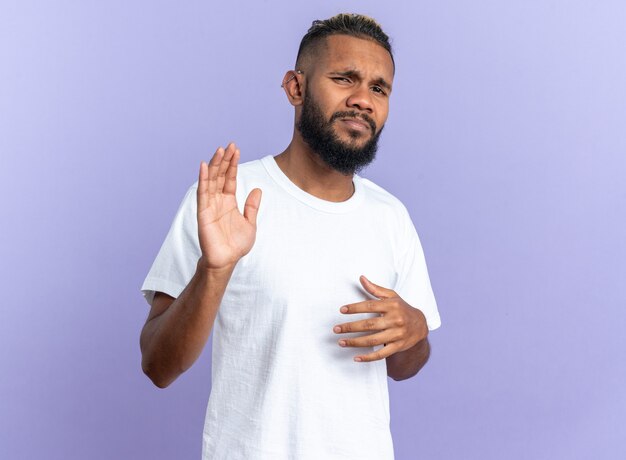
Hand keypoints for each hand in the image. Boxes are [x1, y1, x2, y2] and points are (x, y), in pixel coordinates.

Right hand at [197, 143, 261, 269]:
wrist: (226, 260)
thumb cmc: (236, 245)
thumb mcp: (250, 223)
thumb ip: (252, 207)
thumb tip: (257, 189)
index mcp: (229, 202)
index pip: (230, 178)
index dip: (233, 164)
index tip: (236, 150)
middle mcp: (218, 200)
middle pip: (221, 176)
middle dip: (225, 160)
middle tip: (229, 145)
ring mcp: (209, 205)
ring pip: (211, 180)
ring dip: (215, 165)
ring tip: (219, 150)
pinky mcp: (203, 212)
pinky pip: (203, 192)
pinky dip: (203, 178)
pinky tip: (204, 166)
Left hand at [333, 275, 427, 361]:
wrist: (421, 325)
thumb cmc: (402, 308)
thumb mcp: (392, 296)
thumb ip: (375, 289)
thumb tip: (361, 278)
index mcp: (392, 306)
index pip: (370, 306)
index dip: (355, 308)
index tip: (342, 310)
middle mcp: (395, 320)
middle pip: (369, 325)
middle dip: (350, 327)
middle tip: (336, 329)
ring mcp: (397, 335)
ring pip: (373, 340)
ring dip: (355, 342)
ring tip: (341, 342)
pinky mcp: (398, 346)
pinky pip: (381, 354)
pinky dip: (368, 358)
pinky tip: (356, 357)